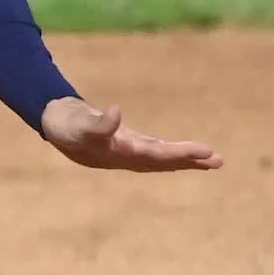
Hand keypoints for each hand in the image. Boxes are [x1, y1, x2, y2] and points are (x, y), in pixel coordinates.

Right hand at [40, 97, 222, 171]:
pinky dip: (173, 153)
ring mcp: (128, 152)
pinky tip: (186, 155)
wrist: (55, 126)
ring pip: (163, 159)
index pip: (157, 156)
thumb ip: (98, 123)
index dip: (181, 154)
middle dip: (190, 160)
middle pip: (164, 161)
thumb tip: (116, 113)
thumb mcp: (80, 123)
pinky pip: (157, 151)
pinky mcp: (128, 144)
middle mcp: (128, 156)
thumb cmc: (67, 125)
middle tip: (218, 160)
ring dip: (187, 160)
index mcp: (120, 153)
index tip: (204, 152)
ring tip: (213, 161)